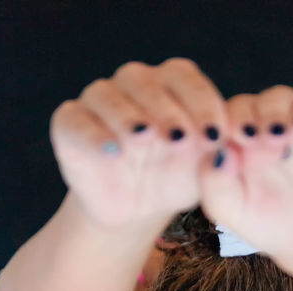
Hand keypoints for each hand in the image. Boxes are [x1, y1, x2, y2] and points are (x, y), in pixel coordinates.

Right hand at [49, 58, 232, 232]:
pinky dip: (93, 135)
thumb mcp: (201, 171)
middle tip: (181, 138)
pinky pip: (76, 121)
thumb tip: (223, 149)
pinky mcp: (69, 122)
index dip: (201, 103)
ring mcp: (98, 101)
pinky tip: (113, 153)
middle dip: (166, 109)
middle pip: (145, 82)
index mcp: (168, 85)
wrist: (134, 210)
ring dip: (127, 115)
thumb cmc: (173, 180)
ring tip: (144, 137)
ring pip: (107, 94)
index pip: (184, 79)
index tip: (217, 137)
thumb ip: (216, 156)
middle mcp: (132, 85)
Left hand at [198, 85, 292, 270]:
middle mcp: (280, 119)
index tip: (234, 138)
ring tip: (292, 132)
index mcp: (246, 132)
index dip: (234, 120)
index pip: (235, 112)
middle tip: (264, 136)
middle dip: (266, 115)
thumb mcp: (233, 212)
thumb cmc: (269, 223)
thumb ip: (214, 185)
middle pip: (270, 101)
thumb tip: (218, 154)